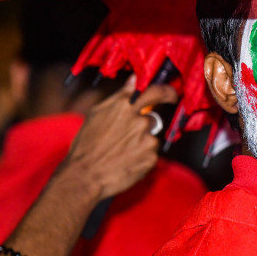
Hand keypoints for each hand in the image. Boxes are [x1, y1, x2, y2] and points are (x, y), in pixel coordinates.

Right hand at [61, 76, 164, 199]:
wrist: (85, 176)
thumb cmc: (86, 144)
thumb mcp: (97, 113)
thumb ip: (120, 96)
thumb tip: (134, 79)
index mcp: (125, 106)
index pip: (156, 92)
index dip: (167, 92)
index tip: (171, 94)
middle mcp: (140, 121)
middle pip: (151, 119)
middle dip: (142, 126)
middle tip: (123, 138)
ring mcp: (148, 141)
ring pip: (151, 138)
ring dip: (141, 143)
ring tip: (121, 152)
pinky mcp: (151, 158)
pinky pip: (151, 154)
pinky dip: (142, 157)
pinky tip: (126, 161)